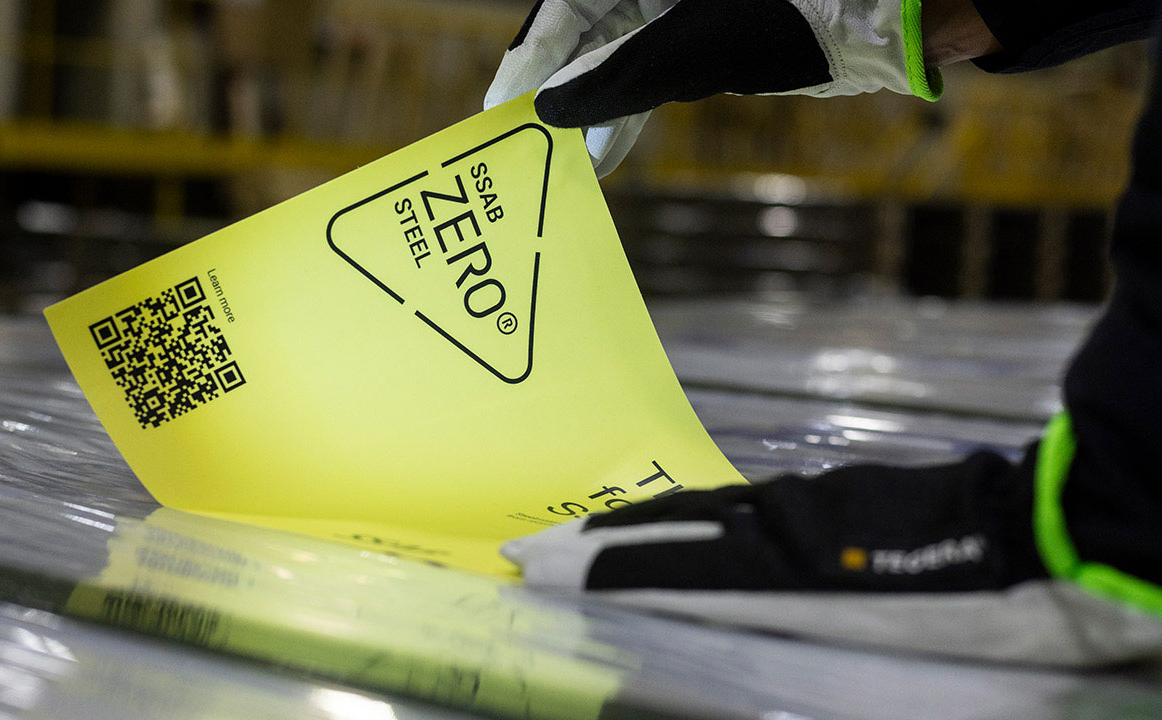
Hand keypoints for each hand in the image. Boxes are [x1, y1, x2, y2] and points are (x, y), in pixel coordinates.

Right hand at [484, 0, 942, 176]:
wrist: (883, 13)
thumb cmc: (789, 15)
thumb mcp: (690, 51)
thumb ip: (613, 80)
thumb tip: (552, 111)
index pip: (563, 7)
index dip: (529, 58)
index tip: (501, 106)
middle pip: (582, 29)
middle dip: (557, 88)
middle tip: (524, 140)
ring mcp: (677, 5)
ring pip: (614, 52)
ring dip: (592, 106)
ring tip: (563, 156)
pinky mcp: (705, 29)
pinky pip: (648, 66)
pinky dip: (629, 106)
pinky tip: (606, 145)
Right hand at [501, 447, 1161, 665]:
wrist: (1037, 534)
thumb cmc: (970, 616)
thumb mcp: (881, 657)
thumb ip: (784, 638)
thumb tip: (708, 643)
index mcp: (779, 569)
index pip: (665, 567)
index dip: (597, 572)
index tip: (536, 572)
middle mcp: (774, 526)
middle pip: (667, 529)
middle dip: (592, 544)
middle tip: (530, 550)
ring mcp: (796, 503)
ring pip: (697, 510)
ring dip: (630, 527)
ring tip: (577, 539)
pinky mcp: (822, 493)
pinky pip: (732, 503)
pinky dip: (681, 515)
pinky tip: (672, 523)